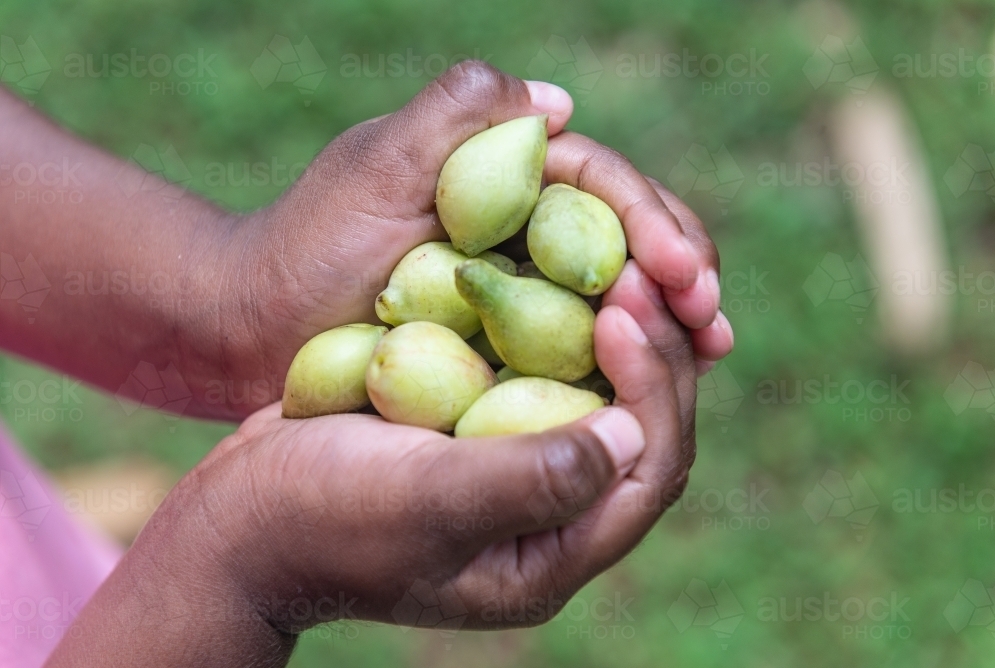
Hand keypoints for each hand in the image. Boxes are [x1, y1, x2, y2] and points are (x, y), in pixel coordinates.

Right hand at [46, 262, 695, 665]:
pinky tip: (557, 275)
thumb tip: (633, 435)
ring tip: (615, 264)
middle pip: (640, 432)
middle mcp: (547, 522)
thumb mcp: (424, 501)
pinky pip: (547, 378)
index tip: (625, 309)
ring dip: (615, 334)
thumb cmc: (318, 516)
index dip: (655, 387)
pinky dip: (563, 330)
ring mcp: (515, 475)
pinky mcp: (482, 436)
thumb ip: (533, 479)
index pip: (647, 472)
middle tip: (639, 273)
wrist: (236, 519)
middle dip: (652, 353)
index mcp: (548, 556)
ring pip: (600, 398)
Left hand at [220, 61, 729, 416]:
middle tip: (712, 322)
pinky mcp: (506, 338)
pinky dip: (622, 362)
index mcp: (502, 169)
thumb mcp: (374, 168)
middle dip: (680, 271)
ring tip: (708, 350)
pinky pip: (578, 345)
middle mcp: (521, 220)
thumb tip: (559, 101)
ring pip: (615, 292)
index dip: (653, 224)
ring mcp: (517, 281)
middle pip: (625, 237)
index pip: (603, 186)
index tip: (686, 273)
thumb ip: (455, 117)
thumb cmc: (305, 247)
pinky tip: (657, 386)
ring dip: (668, 319)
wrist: (251, 329)